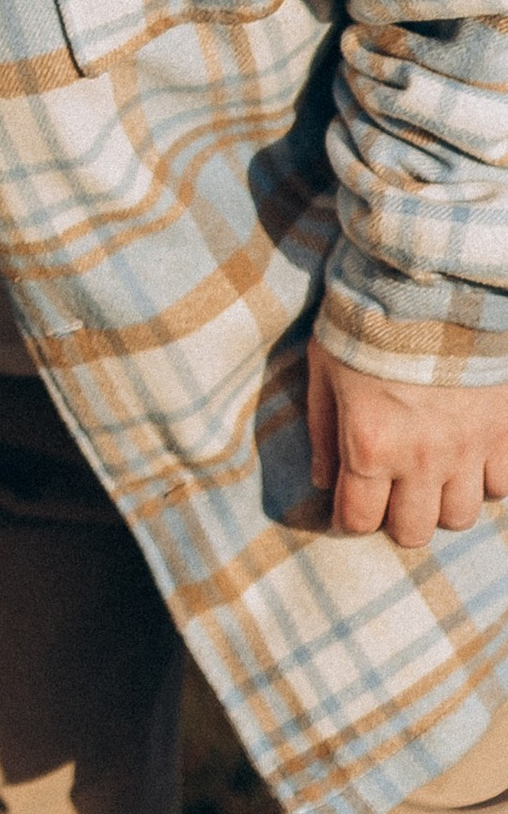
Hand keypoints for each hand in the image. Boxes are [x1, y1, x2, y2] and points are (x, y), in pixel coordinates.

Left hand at [309, 338, 507, 548]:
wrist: (428, 281)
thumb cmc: (365, 319)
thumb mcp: (324, 368)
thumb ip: (322, 430)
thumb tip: (322, 480)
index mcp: (370, 445)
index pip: (358, 519)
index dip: (347, 519)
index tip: (346, 508)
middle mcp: (421, 459)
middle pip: (411, 532)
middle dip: (393, 518)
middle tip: (388, 492)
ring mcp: (467, 448)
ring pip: (458, 517)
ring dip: (439, 503)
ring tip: (428, 476)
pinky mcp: (502, 432)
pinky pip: (499, 487)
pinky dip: (482, 480)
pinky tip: (466, 457)